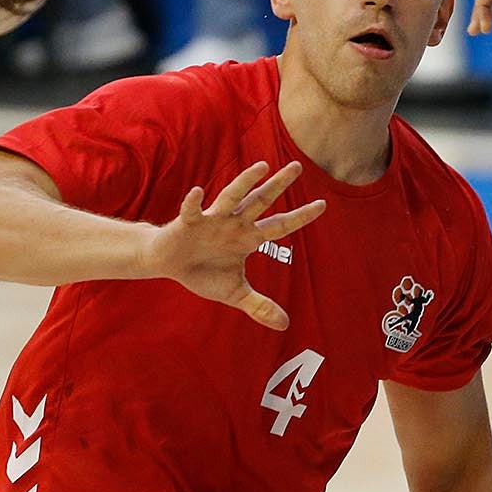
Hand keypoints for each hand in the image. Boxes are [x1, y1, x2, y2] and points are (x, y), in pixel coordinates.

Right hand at [142, 160, 323, 327]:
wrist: (168, 264)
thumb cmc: (203, 273)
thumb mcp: (235, 293)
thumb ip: (259, 306)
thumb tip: (285, 325)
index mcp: (248, 237)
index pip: (280, 225)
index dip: (301, 217)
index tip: (323, 205)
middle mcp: (234, 223)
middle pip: (261, 201)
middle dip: (279, 185)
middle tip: (298, 167)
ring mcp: (212, 220)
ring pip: (232, 197)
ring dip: (245, 182)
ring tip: (261, 166)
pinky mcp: (187, 223)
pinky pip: (192, 210)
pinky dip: (193, 202)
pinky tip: (196, 192)